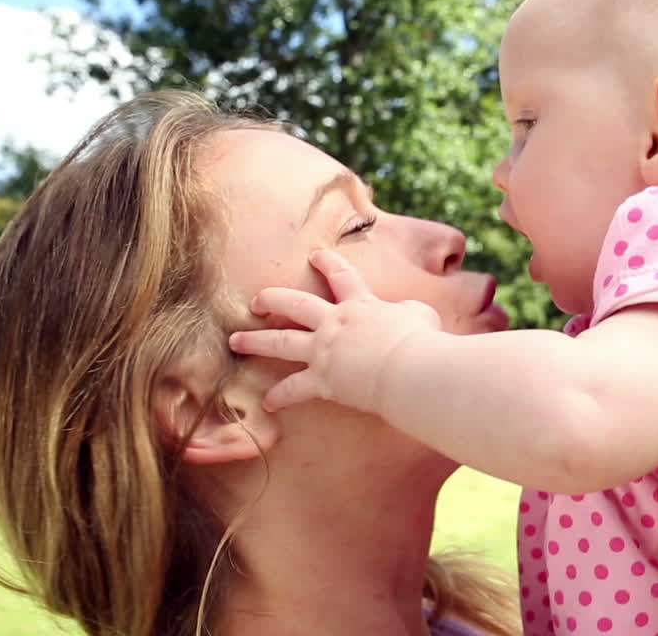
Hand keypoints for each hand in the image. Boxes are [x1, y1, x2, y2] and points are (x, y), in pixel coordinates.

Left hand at [228, 249, 441, 411]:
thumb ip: (409, 309)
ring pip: (280, 342)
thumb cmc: (421, 340)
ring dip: (255, 340)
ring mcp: (324, 351)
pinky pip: (293, 389)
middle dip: (272, 300)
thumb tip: (408, 312)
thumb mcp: (421, 313)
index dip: (327, 263)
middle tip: (256, 301)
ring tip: (236, 341)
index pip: (341, 275)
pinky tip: (266, 403)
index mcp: (359, 304)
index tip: (315, 256)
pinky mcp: (322, 380)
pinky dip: (279, 396)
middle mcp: (334, 323)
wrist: (408, 368)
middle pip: (294, 304)